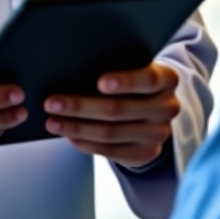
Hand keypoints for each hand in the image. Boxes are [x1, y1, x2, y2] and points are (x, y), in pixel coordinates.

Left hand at [43, 61, 179, 168]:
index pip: (148, 79)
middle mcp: (167, 107)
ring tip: (52, 121)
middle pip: (119, 109)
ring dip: (76, 127)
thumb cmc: (135, 81)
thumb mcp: (136, 67)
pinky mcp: (146, 153)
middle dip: (81, 106)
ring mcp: (158, 133)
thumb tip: (73, 66)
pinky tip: (69, 135)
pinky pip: (110, 151)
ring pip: (110, 133)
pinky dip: (86, 143)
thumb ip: (117, 65)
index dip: (125, 82)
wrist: (154, 109)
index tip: (99, 82)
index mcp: (167, 79)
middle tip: (52, 103)